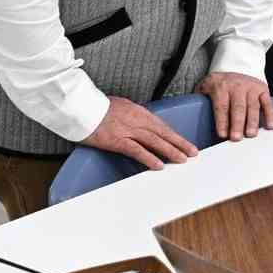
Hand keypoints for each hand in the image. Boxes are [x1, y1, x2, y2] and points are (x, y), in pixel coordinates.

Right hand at [81, 96, 198, 170]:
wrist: (79, 106)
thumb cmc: (96, 106)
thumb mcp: (120, 106)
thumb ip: (132, 115)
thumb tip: (141, 123)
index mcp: (138, 111)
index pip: (161, 125)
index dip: (175, 135)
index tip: (185, 142)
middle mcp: (137, 119)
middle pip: (163, 133)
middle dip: (180, 143)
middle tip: (193, 152)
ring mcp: (127, 130)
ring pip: (155, 141)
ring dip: (170, 151)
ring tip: (183, 159)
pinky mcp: (116, 140)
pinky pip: (136, 150)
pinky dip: (149, 158)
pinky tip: (159, 166)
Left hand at [195, 71, 272, 141]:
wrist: (236, 64)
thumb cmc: (219, 82)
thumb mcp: (206, 86)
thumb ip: (200, 100)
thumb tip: (193, 118)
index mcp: (221, 86)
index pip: (221, 106)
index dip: (222, 121)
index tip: (222, 134)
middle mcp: (237, 86)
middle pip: (238, 107)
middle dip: (237, 123)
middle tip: (236, 138)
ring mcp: (251, 87)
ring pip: (253, 106)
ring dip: (252, 122)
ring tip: (250, 134)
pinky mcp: (262, 89)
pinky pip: (267, 103)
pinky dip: (270, 115)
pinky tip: (269, 126)